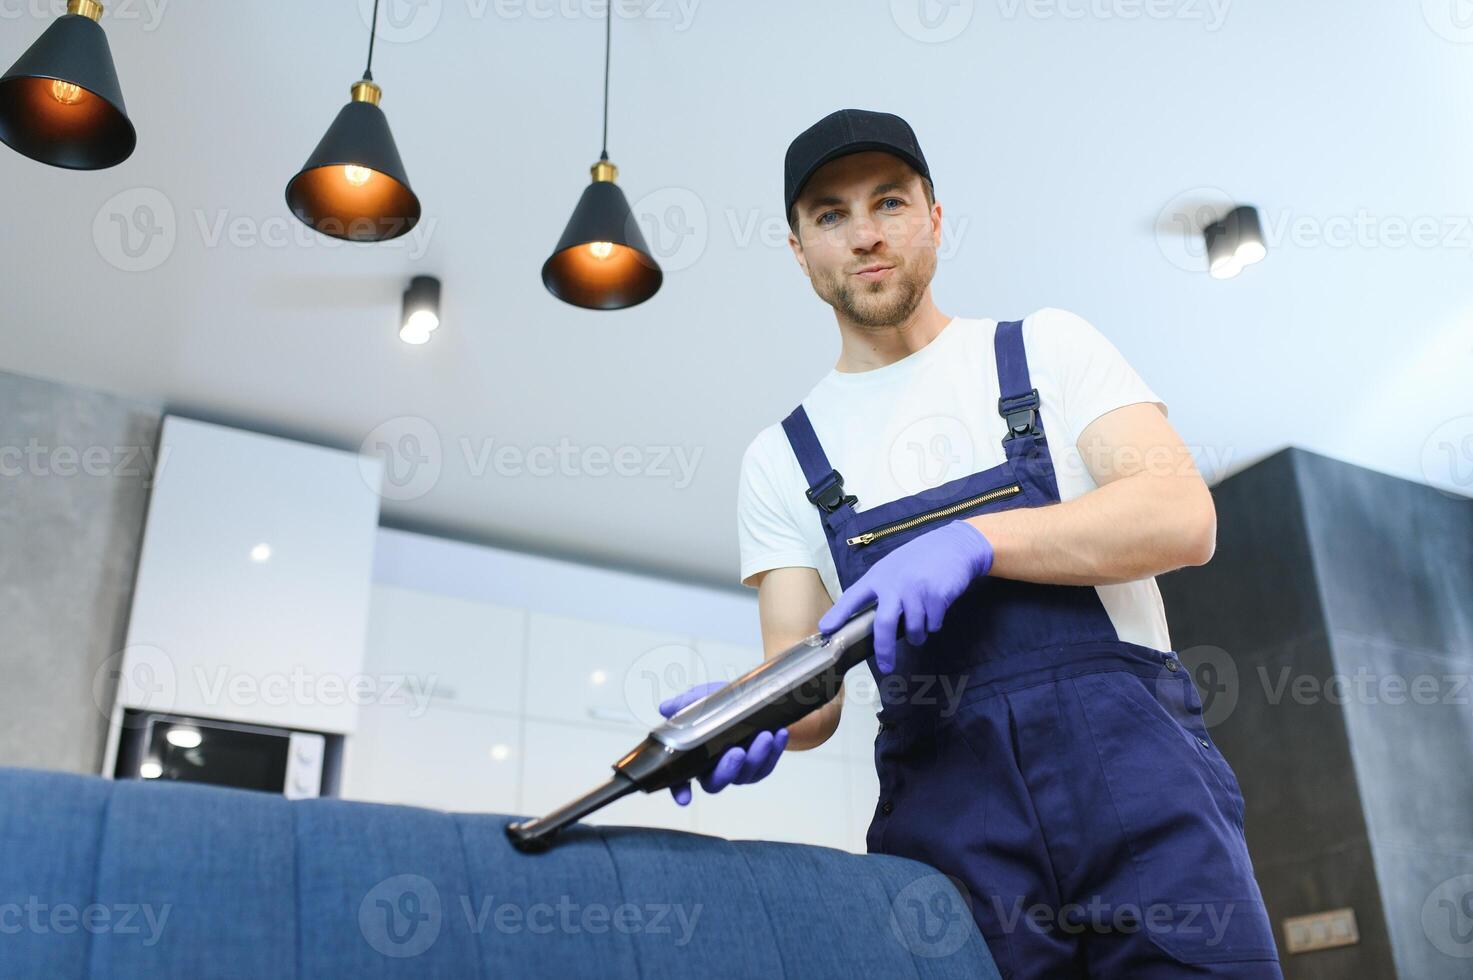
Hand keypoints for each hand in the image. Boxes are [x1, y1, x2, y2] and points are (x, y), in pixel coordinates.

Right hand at [657, 681, 789, 805]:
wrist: (753, 700)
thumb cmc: (723, 703)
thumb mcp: (702, 698)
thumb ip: (684, 704)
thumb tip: (666, 708)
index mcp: (694, 756)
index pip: (680, 780)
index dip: (680, 791)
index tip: (685, 798)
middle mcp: (713, 768)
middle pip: (715, 784)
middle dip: (726, 771)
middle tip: (736, 752)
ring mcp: (738, 770)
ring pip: (745, 775)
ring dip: (756, 757)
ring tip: (764, 736)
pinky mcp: (759, 767)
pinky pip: (767, 766)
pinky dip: (774, 751)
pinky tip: (778, 734)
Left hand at [817, 519, 993, 673]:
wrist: (955, 545)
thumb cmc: (921, 558)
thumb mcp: (893, 567)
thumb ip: (881, 589)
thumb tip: (869, 621)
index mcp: (879, 576)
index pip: (853, 597)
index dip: (838, 614)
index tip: (825, 629)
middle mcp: (895, 583)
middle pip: (883, 624)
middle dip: (884, 650)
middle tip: (885, 666)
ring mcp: (916, 589)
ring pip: (914, 629)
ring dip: (918, 635)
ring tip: (921, 627)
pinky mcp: (937, 596)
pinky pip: (933, 624)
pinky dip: (935, 623)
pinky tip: (936, 609)